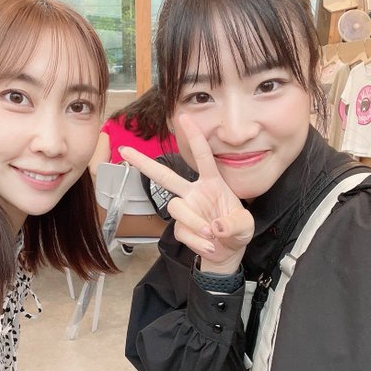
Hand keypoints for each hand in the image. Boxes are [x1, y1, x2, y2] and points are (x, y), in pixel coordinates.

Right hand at [119, 115, 253, 273]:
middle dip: (144, 163)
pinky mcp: (180, 228)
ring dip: (194, 222)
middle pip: (165, 176)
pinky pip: (182, 232)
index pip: (202, 156)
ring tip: (211, 235)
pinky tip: (210, 246)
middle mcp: (194, 192)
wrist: (228, 253)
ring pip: (175, 207)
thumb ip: (234, 225)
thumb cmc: (237, 231)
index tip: (184, 117)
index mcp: (212, 183)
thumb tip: (214, 227)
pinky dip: (197, 241)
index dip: (194, 136)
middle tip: (125, 150)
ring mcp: (185, 210)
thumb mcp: (245, 226)